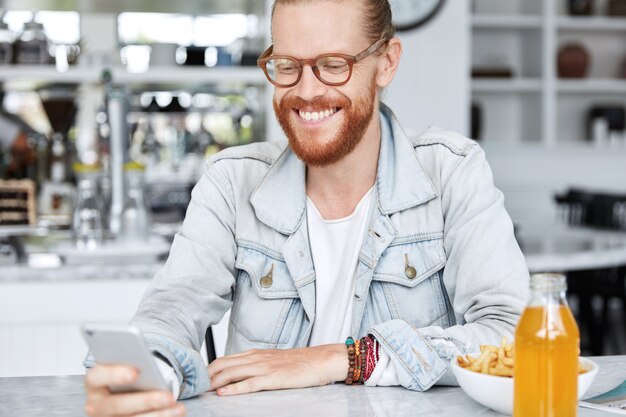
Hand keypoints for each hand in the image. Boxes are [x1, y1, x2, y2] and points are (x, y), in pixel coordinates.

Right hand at [84, 364, 185, 416]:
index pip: (97, 377)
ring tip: (178, 408)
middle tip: (168, 397)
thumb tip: (150, 368)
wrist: (123, 389)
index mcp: (93, 382)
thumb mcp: (125, 365)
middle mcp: (95, 404)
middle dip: (145, 401)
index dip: (114, 374)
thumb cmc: (124, 374)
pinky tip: (175, 412)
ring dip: (158, 415)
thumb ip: (133, 364)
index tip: (135, 372)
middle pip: (117, 405)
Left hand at [208, 344, 347, 395]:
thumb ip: (253, 365)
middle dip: (205, 376)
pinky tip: (224, 394)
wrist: (320, 360)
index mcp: (254, 354)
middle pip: (222, 365)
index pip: (223, 359)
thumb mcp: (271, 360)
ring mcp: (263, 368)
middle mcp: (255, 358)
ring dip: (214, 382)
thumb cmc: (298, 362)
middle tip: (191, 386)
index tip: (195, 379)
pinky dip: (234, 389)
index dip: (207, 369)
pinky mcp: (273, 378)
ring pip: (232, 373)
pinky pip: (250, 384)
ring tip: (200, 390)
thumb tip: (235, 374)